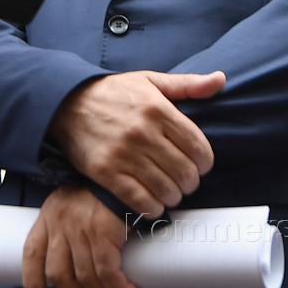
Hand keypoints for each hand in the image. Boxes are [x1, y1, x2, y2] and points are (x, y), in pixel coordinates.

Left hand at [22, 185, 138, 287]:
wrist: (127, 170)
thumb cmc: (106, 189)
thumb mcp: (76, 202)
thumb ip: (71, 228)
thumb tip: (81, 266)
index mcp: (49, 215)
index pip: (32, 254)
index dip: (32, 283)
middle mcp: (60, 222)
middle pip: (59, 275)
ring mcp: (79, 227)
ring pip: (85, 278)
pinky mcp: (101, 230)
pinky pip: (106, 272)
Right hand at [48, 70, 223, 214]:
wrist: (66, 102)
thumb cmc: (113, 93)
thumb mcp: (150, 81)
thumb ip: (187, 85)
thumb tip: (220, 79)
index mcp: (158, 109)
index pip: (199, 148)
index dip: (205, 162)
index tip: (199, 165)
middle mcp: (143, 132)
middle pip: (186, 173)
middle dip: (190, 182)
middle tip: (183, 180)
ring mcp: (123, 154)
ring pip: (166, 190)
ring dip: (173, 196)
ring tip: (168, 191)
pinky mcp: (106, 173)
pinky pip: (140, 201)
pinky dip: (152, 207)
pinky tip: (152, 202)